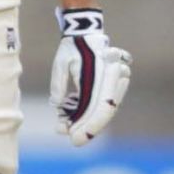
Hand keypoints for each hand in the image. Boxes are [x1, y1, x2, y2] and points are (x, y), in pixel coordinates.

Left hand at [50, 8, 131, 146]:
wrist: (87, 33)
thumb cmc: (72, 47)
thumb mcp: (61, 63)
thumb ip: (58, 84)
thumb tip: (57, 105)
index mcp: (101, 72)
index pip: (98, 106)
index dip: (88, 125)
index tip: (74, 138)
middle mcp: (113, 78)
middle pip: (104, 111)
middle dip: (88, 128)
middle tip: (73, 141)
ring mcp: (116, 81)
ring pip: (105, 109)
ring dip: (87, 120)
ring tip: (65, 125)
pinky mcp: (113, 85)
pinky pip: (104, 103)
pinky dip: (89, 111)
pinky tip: (71, 113)